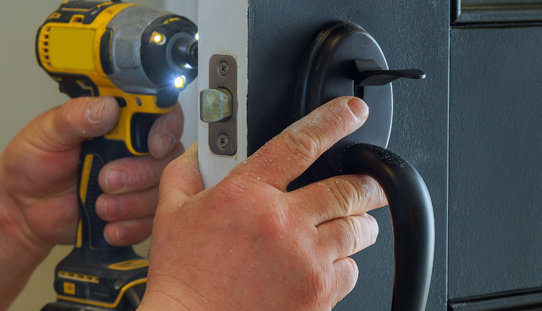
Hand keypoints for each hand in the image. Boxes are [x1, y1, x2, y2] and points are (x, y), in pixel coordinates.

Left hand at [0, 96, 185, 310]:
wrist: (19, 210)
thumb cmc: (29, 165)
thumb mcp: (45, 133)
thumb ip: (75, 116)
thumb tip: (107, 107)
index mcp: (116, 121)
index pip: (161, 115)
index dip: (165, 130)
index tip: (151, 146)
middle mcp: (132, 149)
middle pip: (166, 158)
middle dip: (139, 174)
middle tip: (106, 180)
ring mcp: (136, 181)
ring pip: (160, 191)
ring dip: (133, 203)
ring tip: (100, 206)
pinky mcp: (134, 211)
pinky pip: (151, 221)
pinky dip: (130, 227)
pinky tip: (107, 225)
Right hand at [141, 97, 387, 310]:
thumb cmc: (182, 279)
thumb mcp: (172, 214)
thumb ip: (187, 173)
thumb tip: (199, 150)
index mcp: (247, 194)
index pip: (300, 143)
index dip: (334, 121)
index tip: (352, 112)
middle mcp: (282, 222)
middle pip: (347, 188)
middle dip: (366, 183)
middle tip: (368, 184)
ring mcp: (305, 258)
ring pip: (357, 228)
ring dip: (359, 223)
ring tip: (350, 225)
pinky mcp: (319, 291)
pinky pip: (352, 269)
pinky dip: (346, 264)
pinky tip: (328, 262)